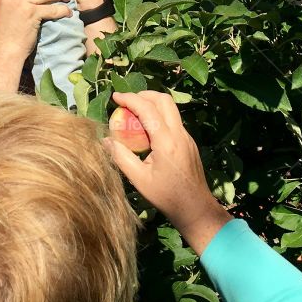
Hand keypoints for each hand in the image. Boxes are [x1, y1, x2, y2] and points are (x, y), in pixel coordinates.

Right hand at [103, 91, 227, 243]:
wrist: (195, 207)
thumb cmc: (166, 196)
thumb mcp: (139, 179)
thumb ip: (121, 157)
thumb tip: (105, 141)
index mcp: (166, 141)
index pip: (147, 109)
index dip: (130, 99)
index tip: (115, 96)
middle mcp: (179, 134)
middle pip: (164, 100)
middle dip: (144, 94)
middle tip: (127, 101)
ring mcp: (187, 137)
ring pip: (171, 109)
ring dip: (152, 104)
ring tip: (134, 113)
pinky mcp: (189, 142)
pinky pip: (173, 121)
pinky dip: (159, 117)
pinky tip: (147, 131)